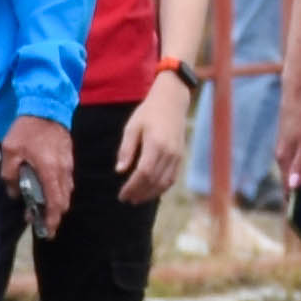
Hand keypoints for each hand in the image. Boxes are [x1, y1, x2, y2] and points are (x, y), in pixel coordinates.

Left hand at [4, 111, 75, 226]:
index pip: (55, 202)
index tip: (49, 231)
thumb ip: (10, 174)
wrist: (46, 105)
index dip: (53, 219)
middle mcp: (63, 170)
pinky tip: (47, 185)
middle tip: (41, 220)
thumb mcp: (10, 152)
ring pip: (66, 189)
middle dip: (54, 213)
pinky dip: (59, 187)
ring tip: (42, 204)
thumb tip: (13, 192)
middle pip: (64, 199)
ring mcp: (68, 163)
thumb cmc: (26, 129)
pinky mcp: (68, 156)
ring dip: (57, 200)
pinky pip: (66, 178)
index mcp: (50, 171)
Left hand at [118, 73, 190, 206]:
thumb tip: (120, 171)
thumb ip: (126, 149)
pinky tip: (151, 191)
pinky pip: (172, 177)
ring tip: (137, 199)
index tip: (122, 194)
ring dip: (150, 194)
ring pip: (164, 182)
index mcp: (155, 144)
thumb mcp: (132, 127)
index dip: (132, 187)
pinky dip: (162, 188)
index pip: (143, 173)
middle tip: (127, 199)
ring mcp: (177, 155)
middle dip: (139, 193)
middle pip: (154, 181)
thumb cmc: (148, 112)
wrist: (172, 101)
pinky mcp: (181, 156)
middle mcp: (169, 153)